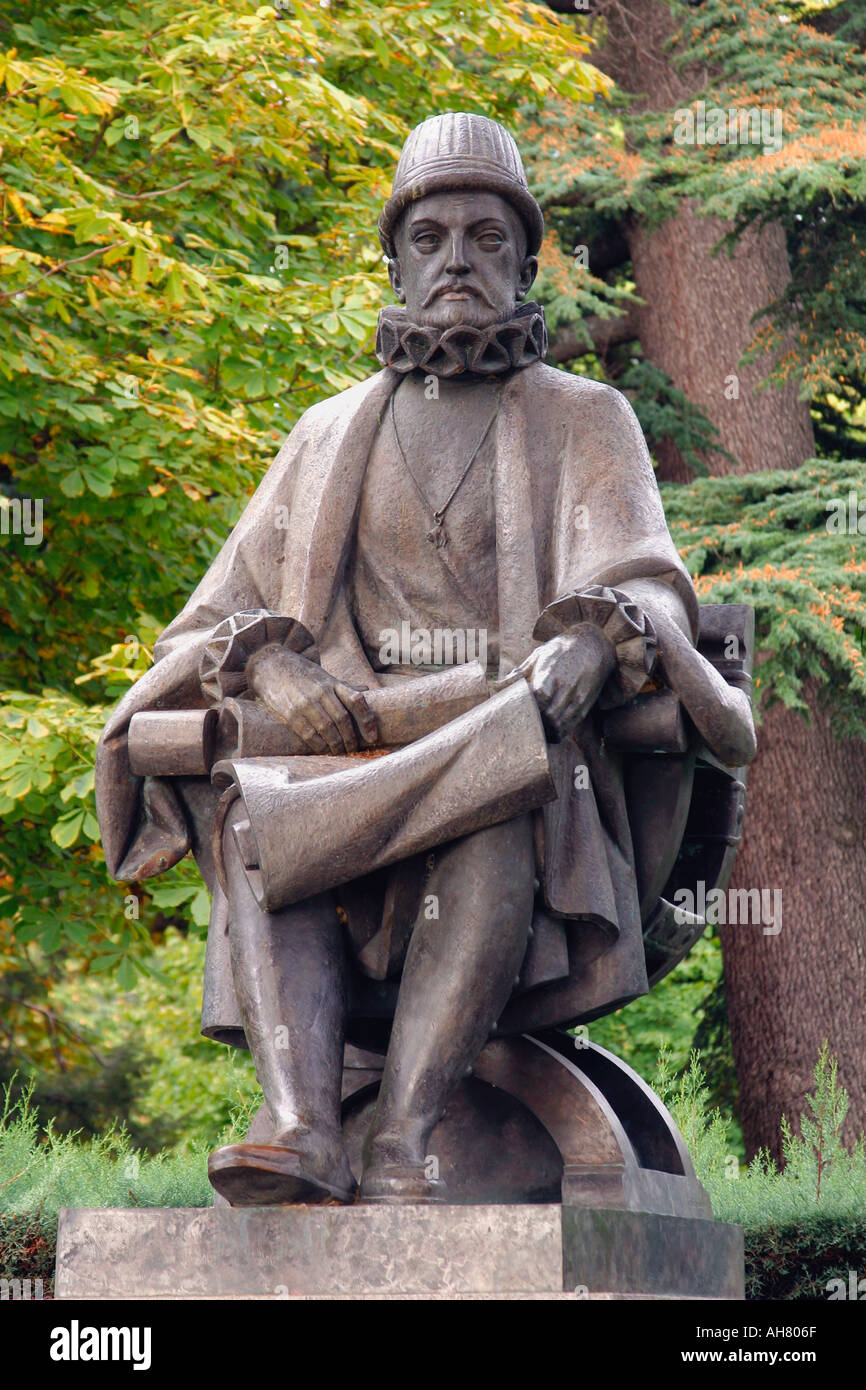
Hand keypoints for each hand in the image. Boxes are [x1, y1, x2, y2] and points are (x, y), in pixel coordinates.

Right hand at [247, 644, 377, 754]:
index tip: (372, 737)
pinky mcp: (290, 713)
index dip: (367, 721)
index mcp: (332, 683)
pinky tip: (324, 750)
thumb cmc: (301, 673)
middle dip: (351, 739)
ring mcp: (305, 702)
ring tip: (341, 752)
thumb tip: (366, 689)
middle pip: (342, 719)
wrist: (270, 665)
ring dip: (337, 745)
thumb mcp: (324, 675)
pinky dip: (319, 745)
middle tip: (354, 750)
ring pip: (327, 729)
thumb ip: (344, 686)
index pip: (357, 701)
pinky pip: (309, 734)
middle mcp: (321, 692)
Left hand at [518, 626, 615, 742]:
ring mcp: (577, 699)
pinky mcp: (584, 706)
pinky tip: (548, 730)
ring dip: (545, 730)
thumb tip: (497, 686)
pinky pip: (570, 727)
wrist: (594, 646)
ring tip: (534, 729)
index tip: (516, 709)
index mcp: (552, 674)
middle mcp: (566, 688)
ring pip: (559, 725)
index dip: (526, 708)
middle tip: (523, 722)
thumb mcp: (539, 654)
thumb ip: (519, 673)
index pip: (537, 699)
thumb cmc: (561, 649)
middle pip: (548, 716)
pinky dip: (557, 733)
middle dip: (535, 722)